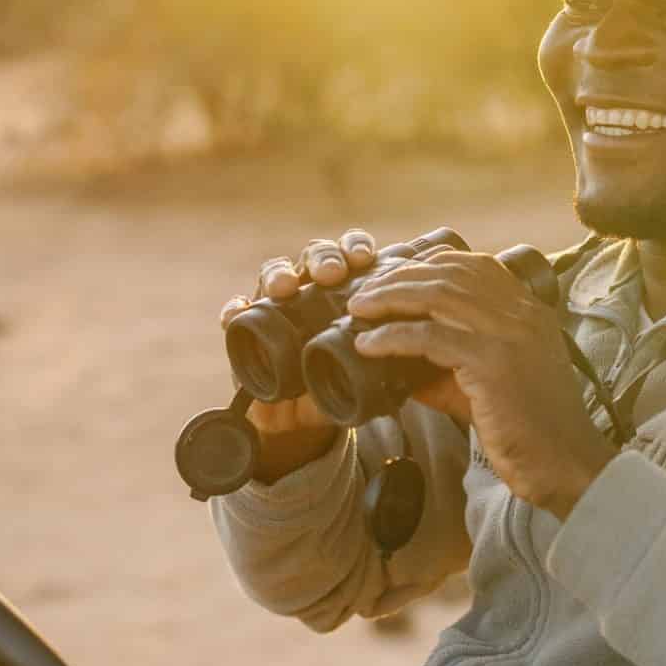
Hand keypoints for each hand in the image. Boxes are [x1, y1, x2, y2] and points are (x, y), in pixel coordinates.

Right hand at [219, 229, 377, 480]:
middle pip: (314, 257)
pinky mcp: (246, 329)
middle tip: (331, 273)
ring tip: (285, 286)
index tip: (366, 258)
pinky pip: (237, 312)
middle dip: (322, 259)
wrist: (302, 416)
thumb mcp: (372, 364)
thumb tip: (430, 350)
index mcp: (344, 287)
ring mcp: (275, 304)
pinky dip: (236, 309)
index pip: (350, 253)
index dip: (356, 248)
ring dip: (279, 273)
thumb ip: (394, 354)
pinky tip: (238, 311)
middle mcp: (308, 288)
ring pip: (274, 272)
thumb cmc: (342, 379)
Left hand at [346, 250, 616, 516]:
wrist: (565, 465)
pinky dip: (392, 336)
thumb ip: (449, 367)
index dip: (428, 265)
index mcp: (528, 312)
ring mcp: (509, 334)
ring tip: (359, 308)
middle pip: (450, 272)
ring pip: (437, 295)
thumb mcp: (490, 385)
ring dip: (389, 297)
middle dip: (400, 276)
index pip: (474, 265)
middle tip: (365, 292)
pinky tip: (368, 344)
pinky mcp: (492, 363)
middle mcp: (522, 313)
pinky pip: (429, 336)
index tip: (393, 278)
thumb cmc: (530, 430)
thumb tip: (397, 361)